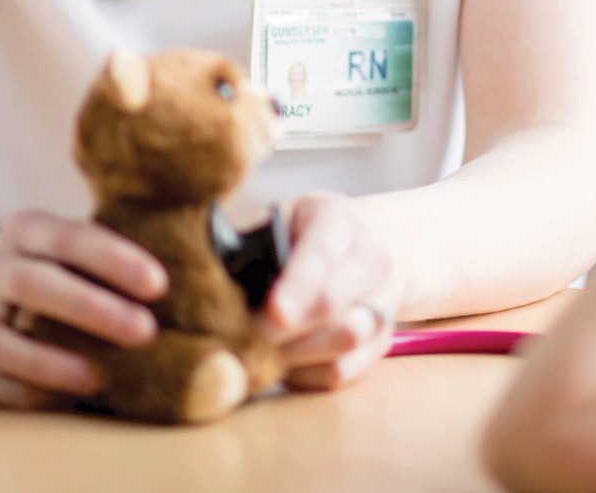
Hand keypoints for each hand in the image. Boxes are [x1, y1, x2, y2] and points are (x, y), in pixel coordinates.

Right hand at [0, 209, 166, 408]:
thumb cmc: (48, 268)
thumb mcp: (65, 245)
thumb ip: (111, 256)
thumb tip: (195, 278)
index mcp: (25, 230)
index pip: (68, 237)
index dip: (113, 259)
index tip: (158, 284)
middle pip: (34, 285)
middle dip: (92, 309)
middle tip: (145, 332)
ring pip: (1, 341)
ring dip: (53, 362)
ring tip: (103, 377)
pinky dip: (32, 392)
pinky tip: (70, 397)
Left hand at [260, 192, 402, 389]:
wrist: (374, 243)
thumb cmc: (306, 234)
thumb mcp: (283, 221)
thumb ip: (254, 247)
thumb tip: (212, 290)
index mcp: (339, 221)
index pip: (321, 254)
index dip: (297, 286)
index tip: (273, 313)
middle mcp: (372, 260)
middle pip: (333, 304)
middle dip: (283, 330)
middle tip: (242, 340)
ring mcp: (382, 302)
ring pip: (344, 340)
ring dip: (295, 354)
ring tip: (260, 352)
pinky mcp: (380, 341)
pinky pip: (342, 371)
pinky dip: (306, 374)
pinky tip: (283, 362)